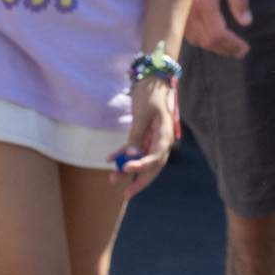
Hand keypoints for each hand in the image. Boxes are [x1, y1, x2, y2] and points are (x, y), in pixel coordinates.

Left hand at [113, 76, 177, 198]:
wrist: (151, 80)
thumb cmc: (150, 94)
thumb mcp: (143, 113)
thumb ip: (137, 135)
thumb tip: (133, 157)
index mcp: (164, 135)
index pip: (156, 157)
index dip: (142, 166)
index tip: (127, 168)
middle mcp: (160, 140)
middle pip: (152, 166)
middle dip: (139, 180)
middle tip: (126, 194)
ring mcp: (151, 139)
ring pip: (141, 160)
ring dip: (128, 169)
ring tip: (112, 179)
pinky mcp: (143, 135)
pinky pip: (133, 149)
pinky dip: (123, 155)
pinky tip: (110, 159)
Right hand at [184, 0, 252, 57]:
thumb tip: (246, 22)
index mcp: (204, 3)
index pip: (218, 35)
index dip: (231, 45)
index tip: (245, 48)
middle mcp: (188, 12)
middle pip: (207, 42)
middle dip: (225, 49)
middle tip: (240, 51)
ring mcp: (178, 12)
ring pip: (195, 40)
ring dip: (213, 46)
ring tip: (229, 46)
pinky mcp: (172, 9)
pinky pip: (186, 32)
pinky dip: (200, 39)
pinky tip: (210, 36)